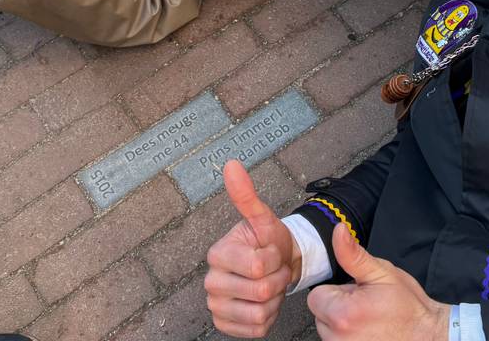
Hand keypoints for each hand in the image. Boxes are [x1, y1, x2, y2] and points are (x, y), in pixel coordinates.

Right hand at [205, 160, 301, 337]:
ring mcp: (216, 306)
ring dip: (274, 300)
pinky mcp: (225, 326)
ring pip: (259, 312)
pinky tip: (264, 302)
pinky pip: (257, 329)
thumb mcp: (263, 219)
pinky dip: (268, 317)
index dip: (274, 259)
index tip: (271, 252)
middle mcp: (211, 282)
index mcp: (217, 255)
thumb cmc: (268, 243)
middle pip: (261, 290)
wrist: (275, 265)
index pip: (257, 266)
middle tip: (274, 269)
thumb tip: (232, 164)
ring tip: (269, 285)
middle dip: (278, 279)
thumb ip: (246, 195)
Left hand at [308, 224, 449, 340]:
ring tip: (368, 320)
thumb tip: (338, 231)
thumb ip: (353, 254)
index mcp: (343, 313)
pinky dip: (348, 336)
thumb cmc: (408, 306)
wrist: (429, 335)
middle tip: (365, 306)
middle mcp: (338, 338)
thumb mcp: (382, 273)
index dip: (338, 291)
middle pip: (321, 314)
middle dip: (338, 307)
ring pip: (328, 330)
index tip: (358, 293)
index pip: (317, 296)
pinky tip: (368, 332)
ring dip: (343, 323)